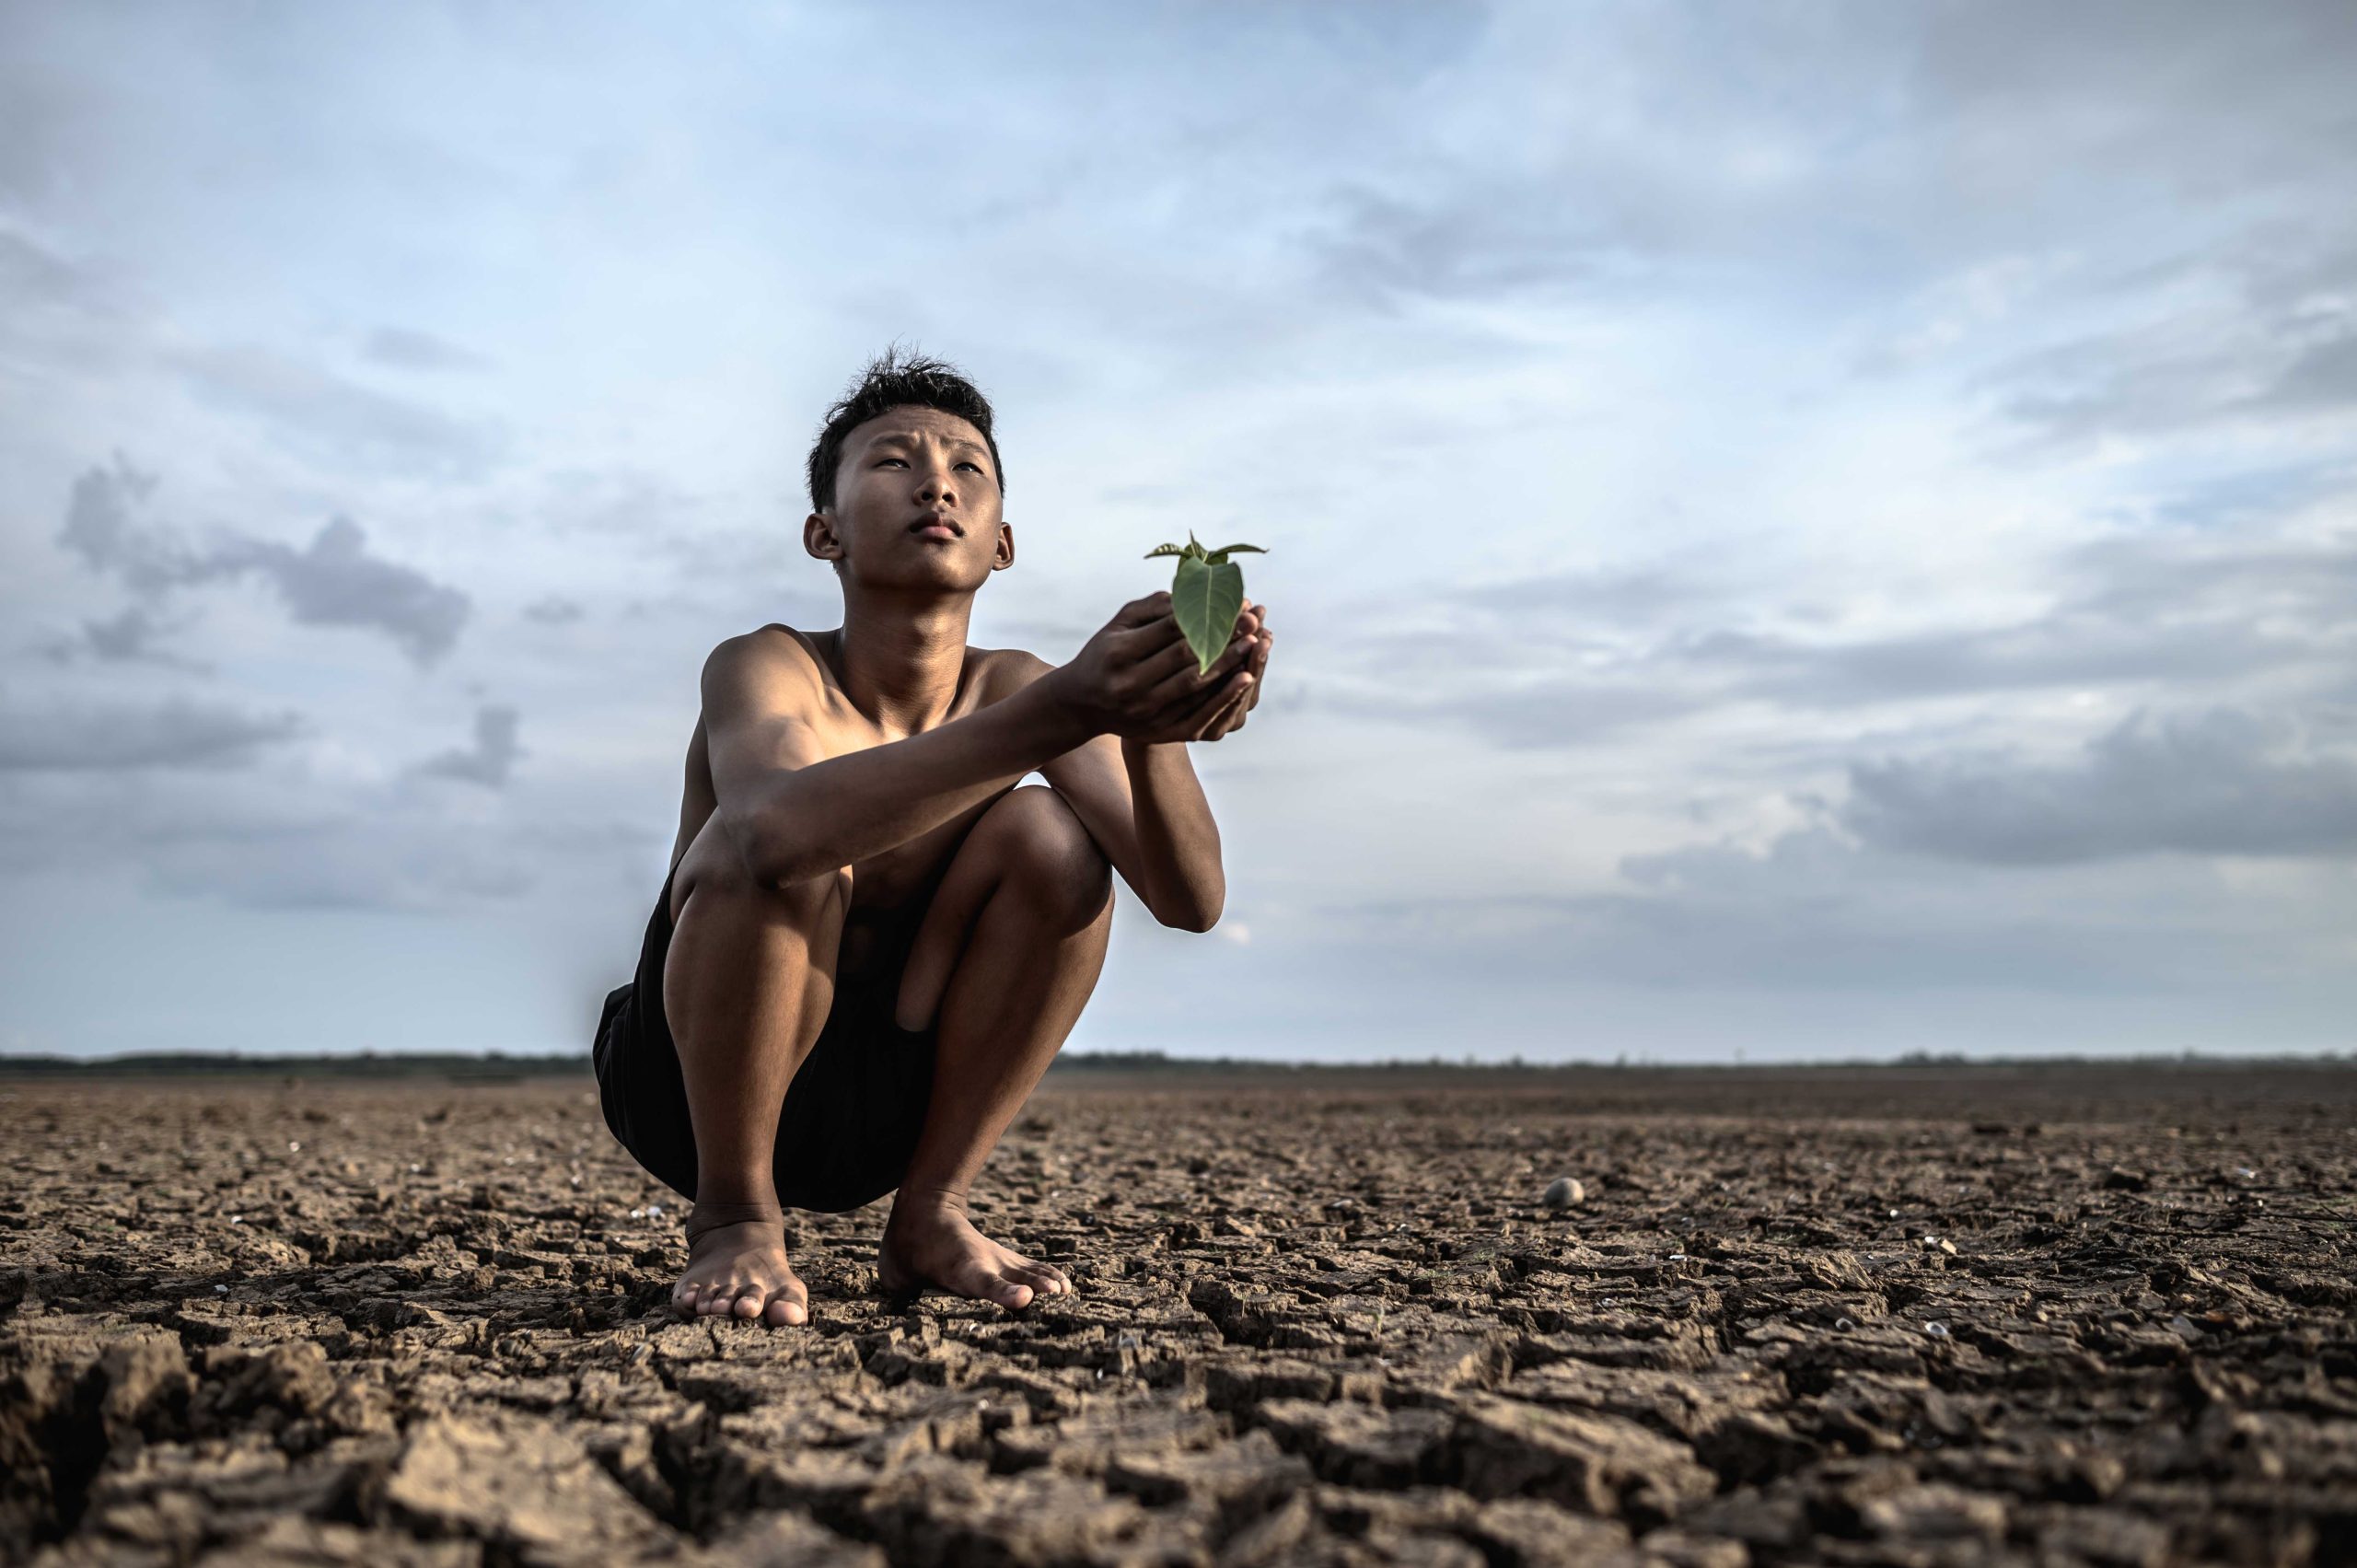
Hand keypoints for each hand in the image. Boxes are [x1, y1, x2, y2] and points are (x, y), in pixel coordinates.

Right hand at [1053, 592, 1264, 743]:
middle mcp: (1130, 683)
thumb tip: (1195, 593)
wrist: (1083, 704)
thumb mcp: (1120, 624)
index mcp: (1119, 652)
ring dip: (1229, 663)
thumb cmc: (1106, 654)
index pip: (1170, 630)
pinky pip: (1197, 713)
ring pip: (1195, 684)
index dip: (1205, 614)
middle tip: (1253, 620)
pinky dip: (1223, 696)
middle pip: (1186, 656)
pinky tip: (1245, 679)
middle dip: (1224, 636)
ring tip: (1256, 643)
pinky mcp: (1157, 731)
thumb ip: (1154, 607)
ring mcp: (1144, 710)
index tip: (1232, 603)